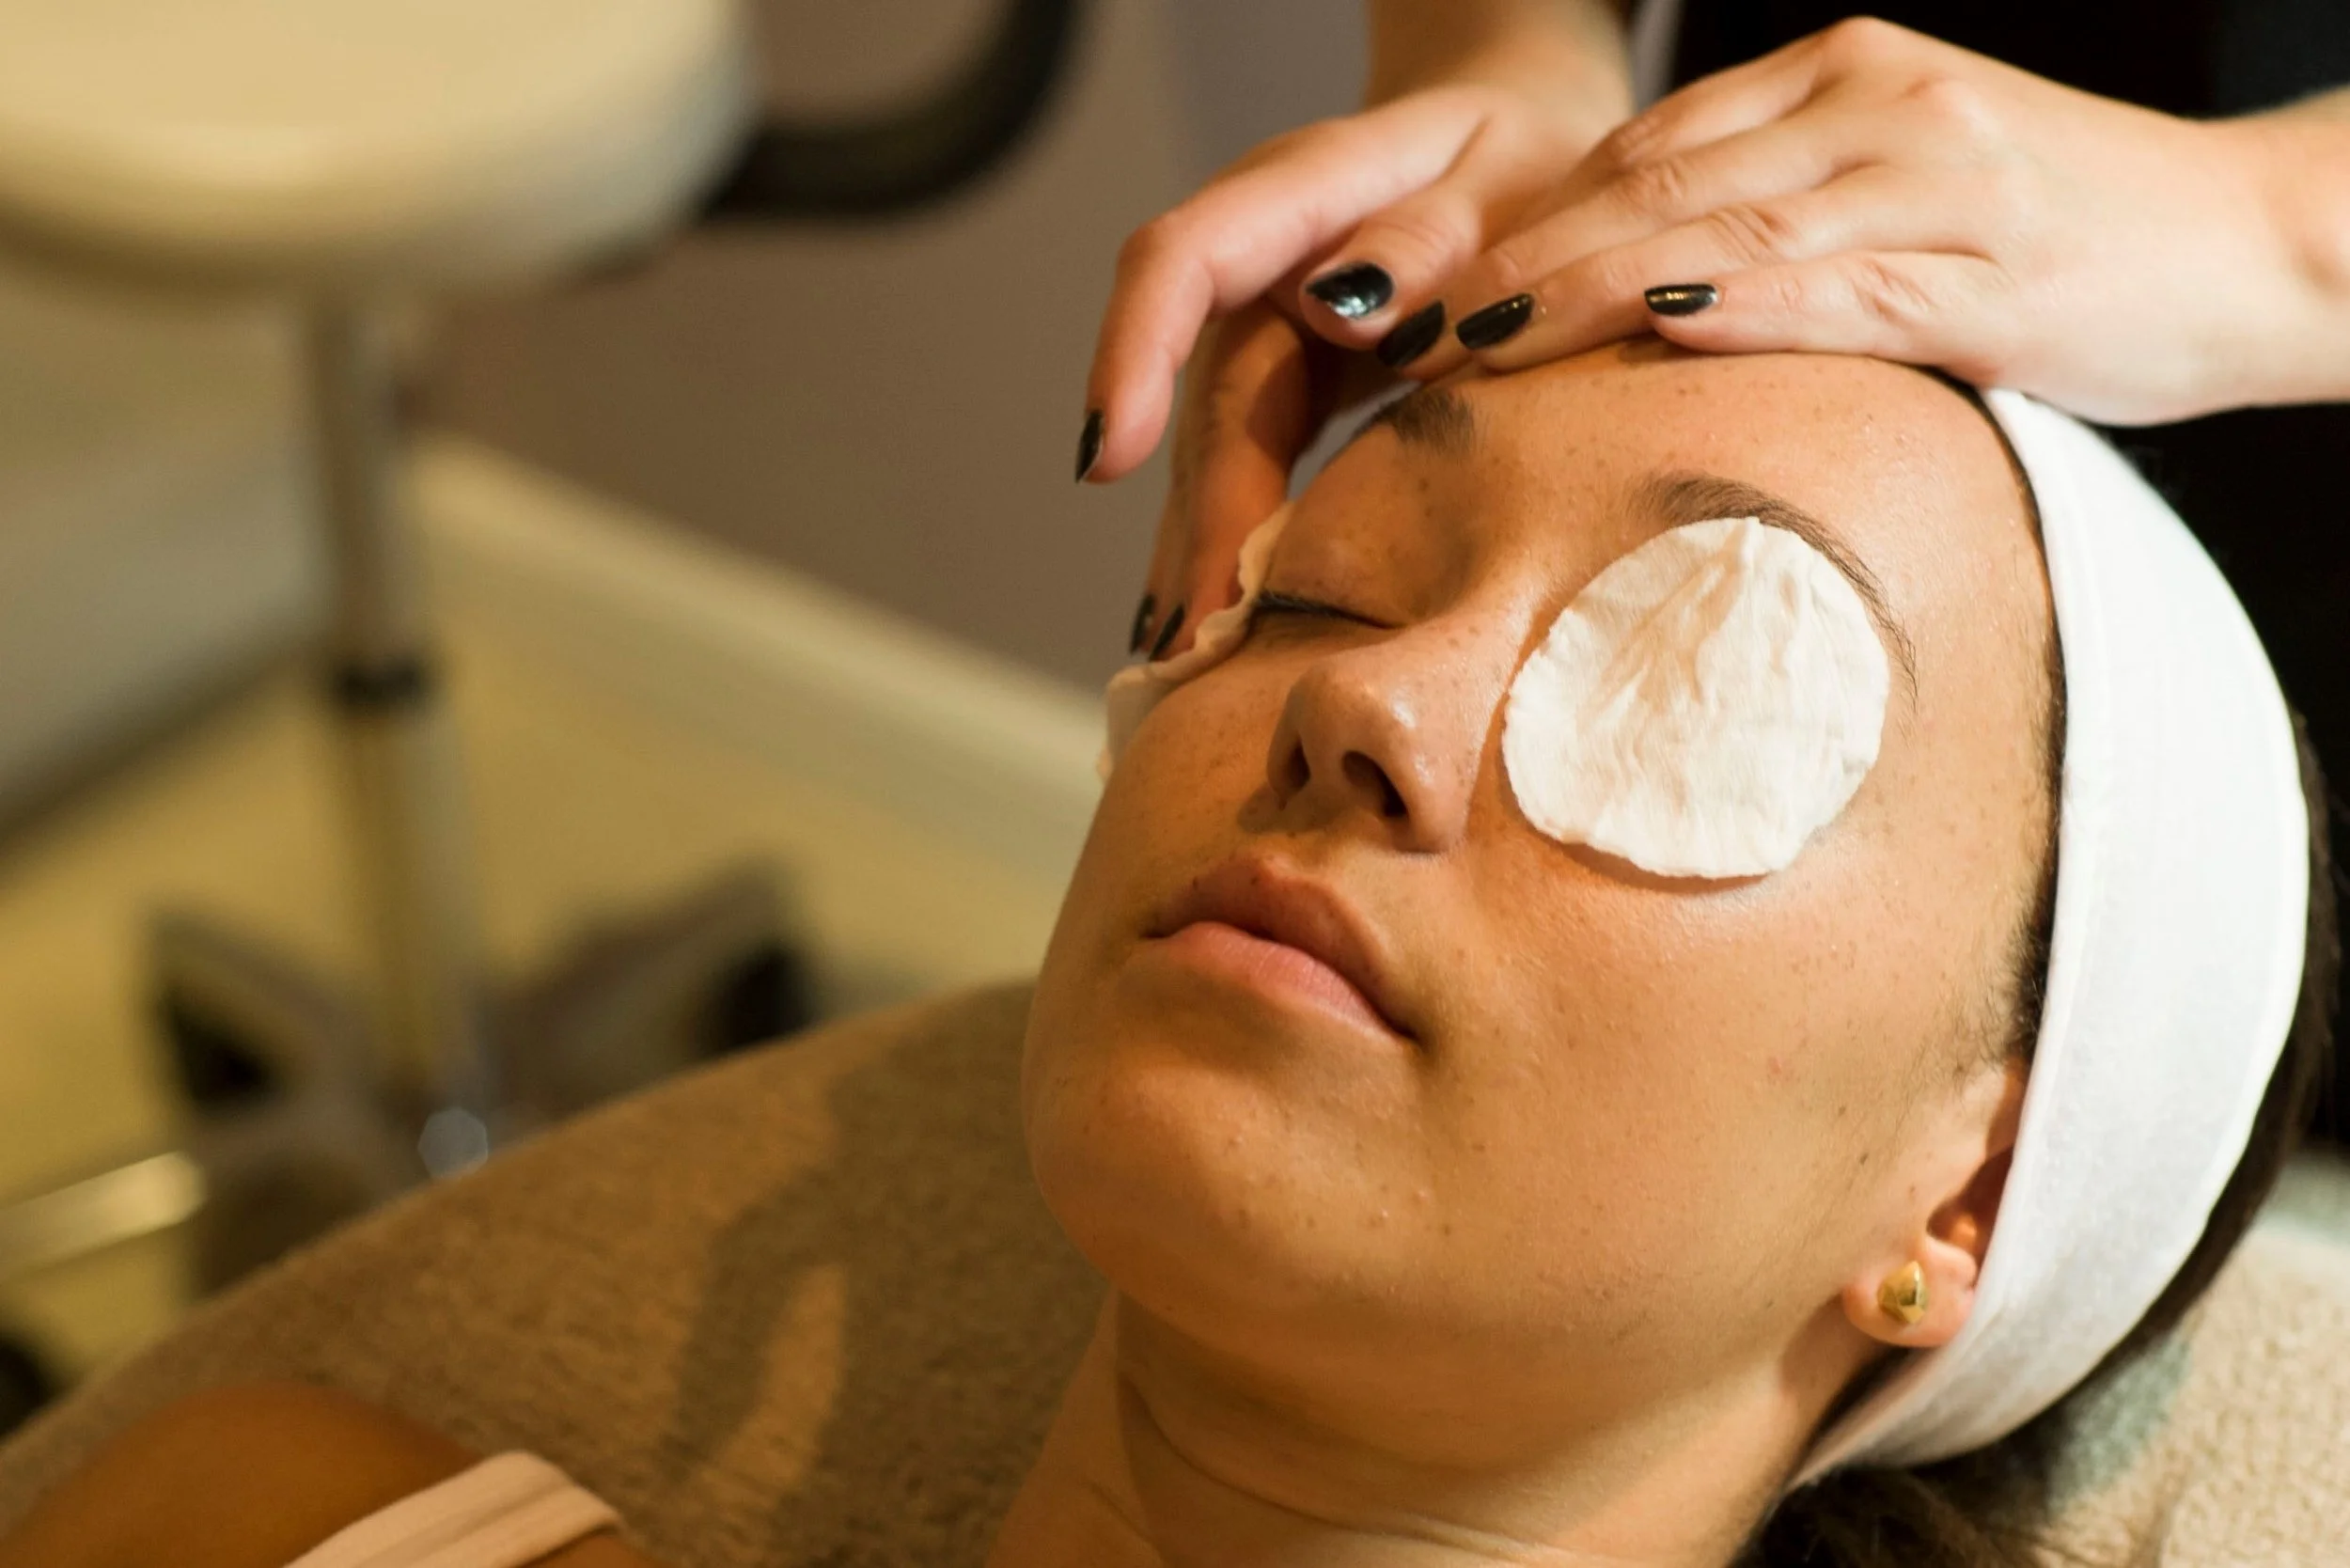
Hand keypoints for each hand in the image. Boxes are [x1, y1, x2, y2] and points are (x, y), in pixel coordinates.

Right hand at [1092, 76, 1624, 654]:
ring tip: (1185, 667)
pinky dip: (1235, 541)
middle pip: (1209, 394)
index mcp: (1306, 186)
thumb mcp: (1511, 176)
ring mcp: (1267, 321)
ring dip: (1199, 552)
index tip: (1109, 460)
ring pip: (1217, 445)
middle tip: (1193, 645)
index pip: (1184, 259)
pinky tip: (1216, 628)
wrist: (1527, 135)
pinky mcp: (1287, 376)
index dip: (1135, 353)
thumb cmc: (1529, 157)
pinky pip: (1249, 463)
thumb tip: (1344, 308)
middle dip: (1196, 522)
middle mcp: (1262, 260)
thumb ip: (1435, 237)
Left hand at [1414, 18, 2332, 425]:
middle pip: (1659, 181)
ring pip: (1719, 231)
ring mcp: (1933, 184)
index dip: (1538, 217)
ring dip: (1584, 291)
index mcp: (1853, 76)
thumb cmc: (2079, 240)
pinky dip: (1732, 310)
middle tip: (1421, 326)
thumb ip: (1795, 220)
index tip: (1449, 286)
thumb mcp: (1917, 193)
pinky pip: (1831, 289)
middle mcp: (1880, 106)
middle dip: (1526, 257)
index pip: (1656, 145)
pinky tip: (1649, 330)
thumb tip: (1659, 294)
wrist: (2262, 240)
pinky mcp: (1983, 276)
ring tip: (1480, 349)